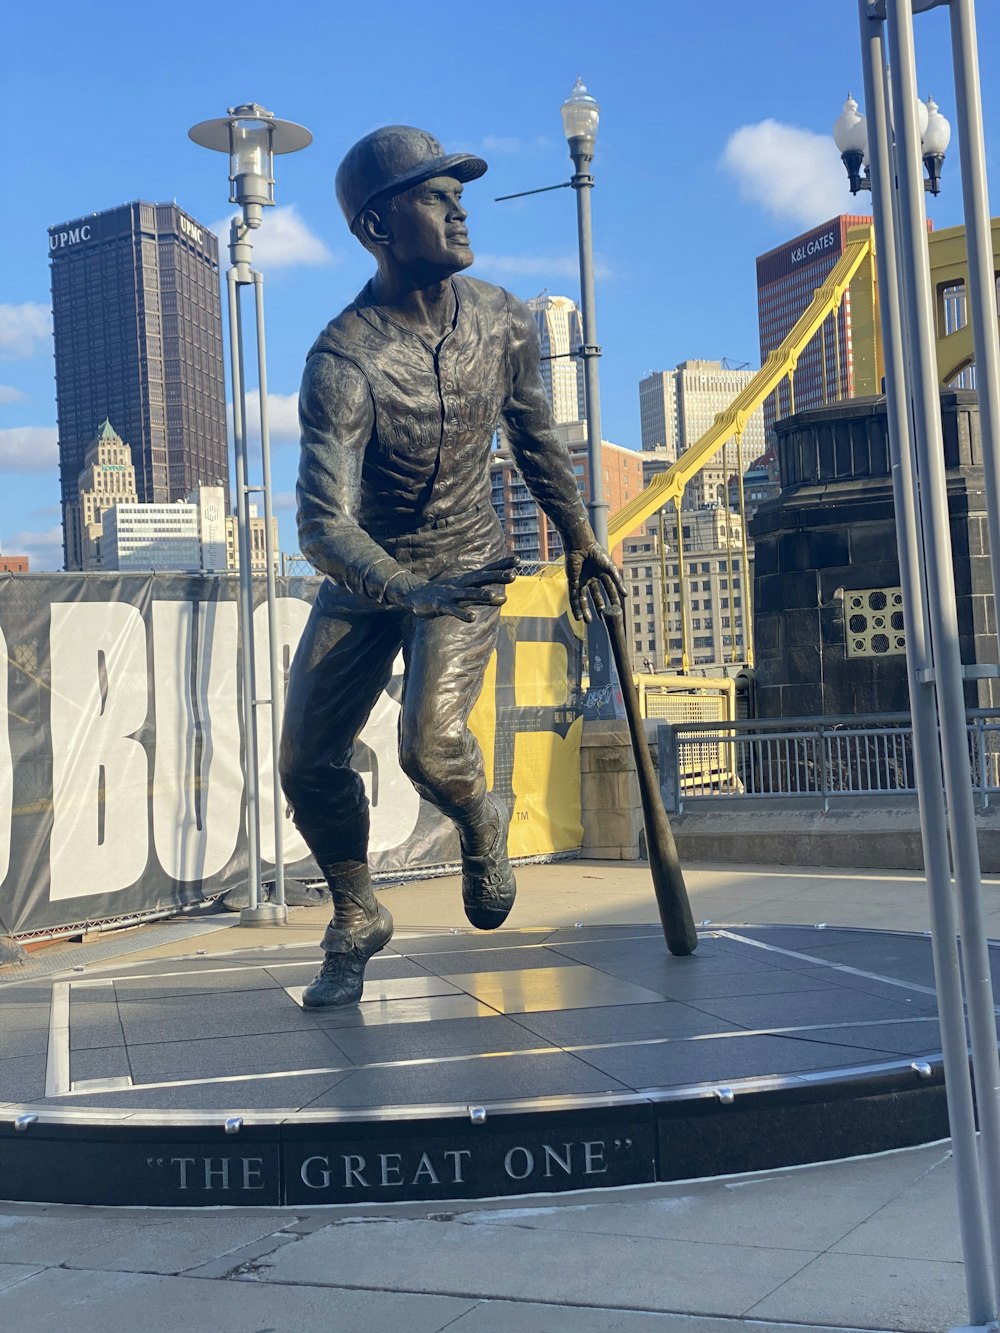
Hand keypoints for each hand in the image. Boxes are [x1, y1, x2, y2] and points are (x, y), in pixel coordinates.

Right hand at [401, 556, 518, 622]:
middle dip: (497, 577)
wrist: (414, 595)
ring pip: (468, 594)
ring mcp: (450, 594)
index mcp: (466, 580)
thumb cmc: (444, 594)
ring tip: (498, 597)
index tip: (518, 560)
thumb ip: (485, 596)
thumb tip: (505, 598)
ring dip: (482, 595)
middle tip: (514, 575)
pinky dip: (462, 613)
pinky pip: (453, 610)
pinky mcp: (440, 606)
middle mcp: (460, 584)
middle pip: (481, 579)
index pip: (487, 570)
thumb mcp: (465, 593)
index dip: (502, 565)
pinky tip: (472, 618)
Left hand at [565, 542, 626, 622]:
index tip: (617, 609)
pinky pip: (573, 597)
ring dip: (585, 610)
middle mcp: (591, 578)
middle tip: (603, 617)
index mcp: (601, 573)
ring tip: (588, 621)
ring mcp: (581, 580)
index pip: (609, 589)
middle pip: (595, 596)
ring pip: (583, 599)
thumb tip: (626, 595)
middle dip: (599, 606)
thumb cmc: (596, 554)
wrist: (581, 547)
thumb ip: (617, 582)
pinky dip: (575, 608)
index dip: (613, 599)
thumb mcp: (610, 569)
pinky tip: (578, 617)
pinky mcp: (572, 582)